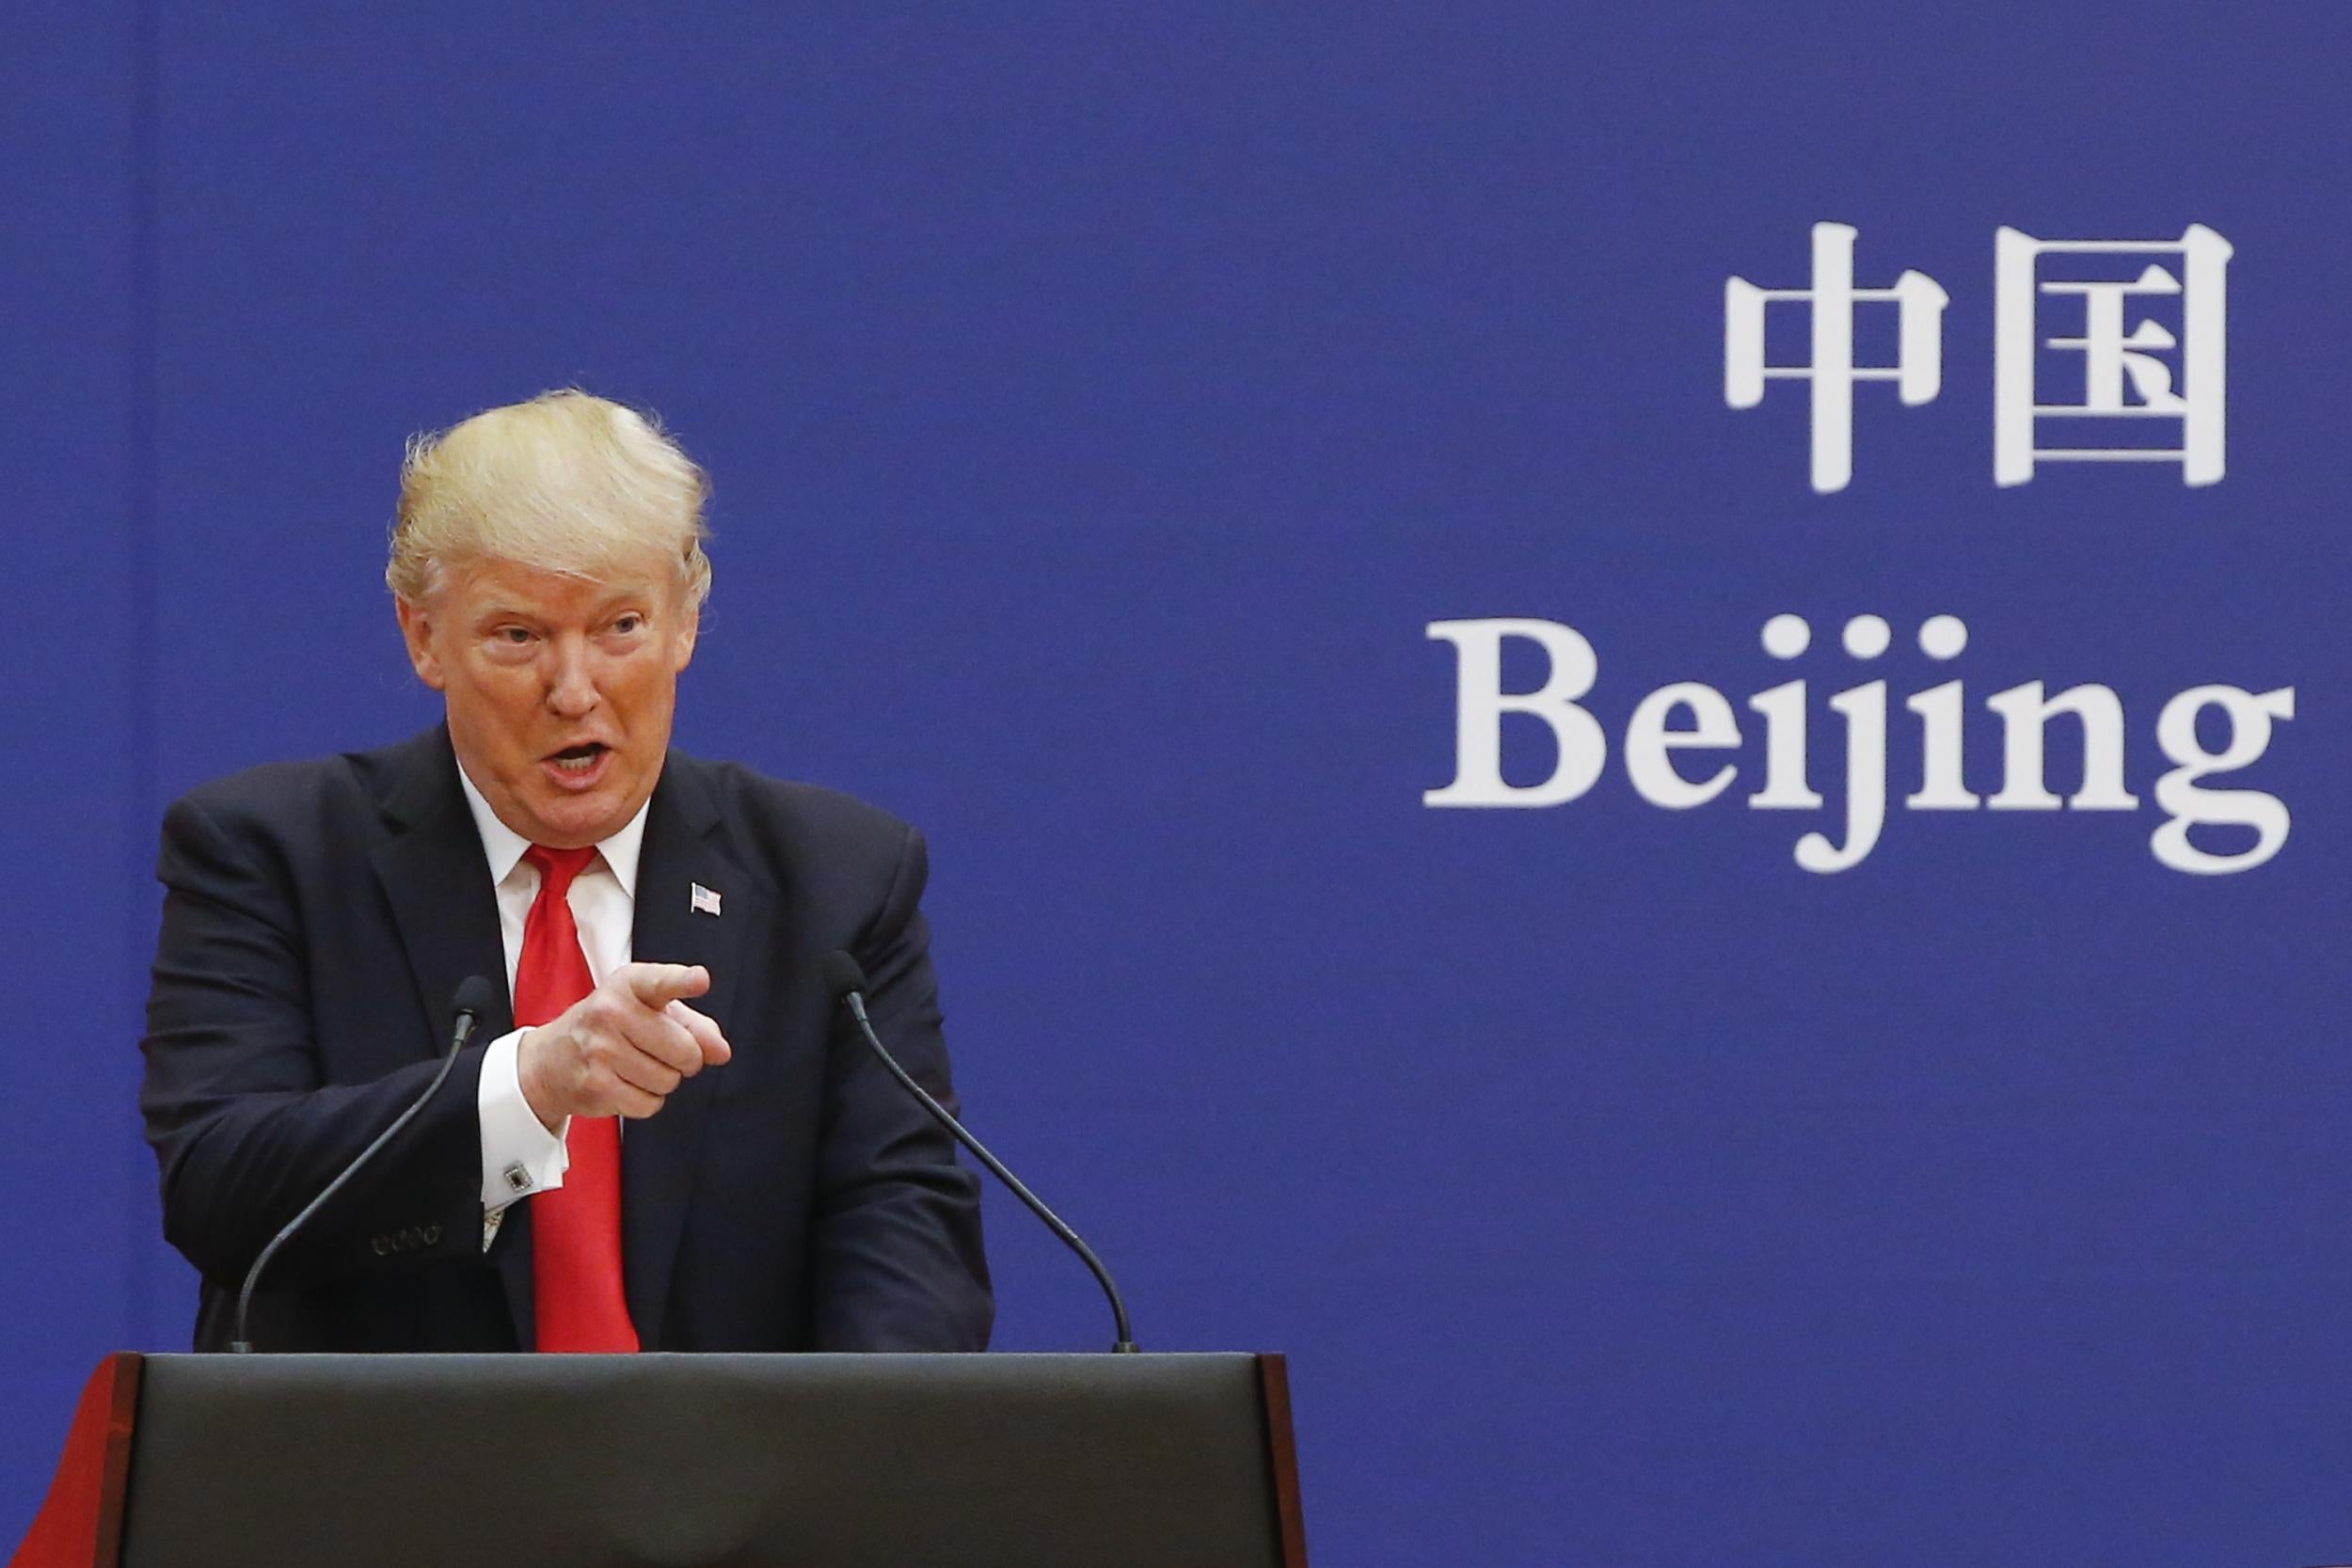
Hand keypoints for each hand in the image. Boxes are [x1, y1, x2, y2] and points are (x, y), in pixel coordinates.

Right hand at [516, 962, 732, 1129]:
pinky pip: (649, 1104)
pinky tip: (626, 1084)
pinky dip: (646, 1100)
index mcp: (630, 984)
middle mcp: (611, 1011)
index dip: (683, 981)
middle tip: (664, 1052)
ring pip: (669, 1080)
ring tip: (637, 1066)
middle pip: (685, 1050)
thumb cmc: (613, 1028)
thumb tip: (721, 1052)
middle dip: (686, 1059)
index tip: (700, 979)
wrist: (551, 1058)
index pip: (660, 981)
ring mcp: (600, 1049)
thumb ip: (694, 1026)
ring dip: (664, 1080)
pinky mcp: (596, 1084)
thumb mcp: (650, 1011)